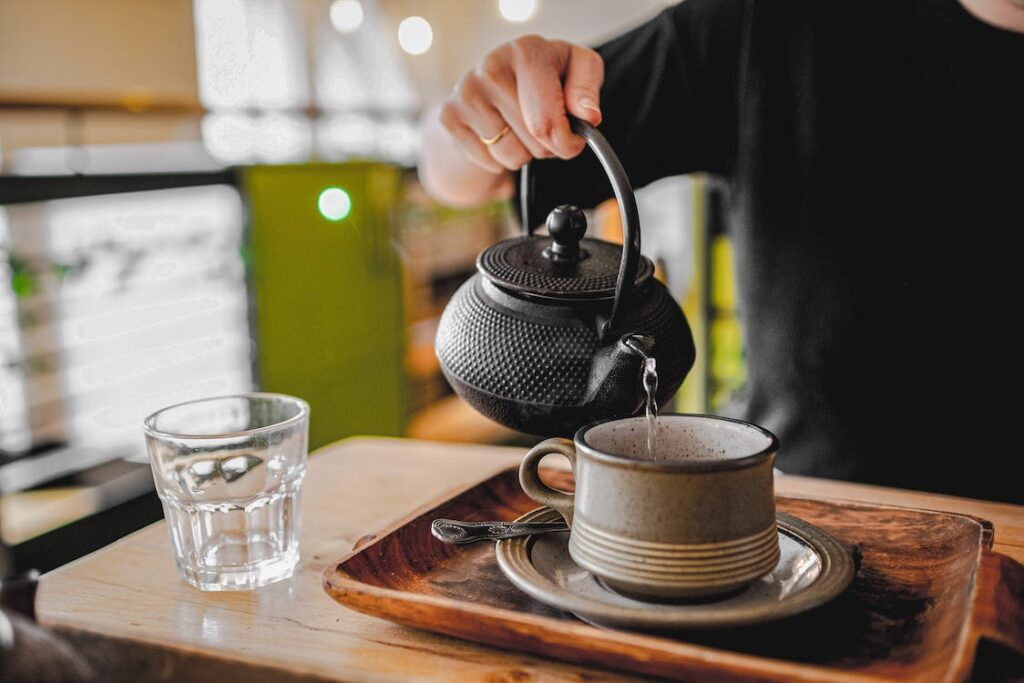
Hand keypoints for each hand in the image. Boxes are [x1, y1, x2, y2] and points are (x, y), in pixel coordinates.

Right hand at [438, 35, 603, 172]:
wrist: (497, 78)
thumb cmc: (545, 75)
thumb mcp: (578, 69)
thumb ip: (587, 89)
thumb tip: (588, 116)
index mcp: (527, 52)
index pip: (547, 122)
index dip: (565, 142)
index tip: (571, 141)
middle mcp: (491, 67)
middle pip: (534, 143)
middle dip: (548, 147)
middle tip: (544, 128)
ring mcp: (465, 92)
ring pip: (511, 157)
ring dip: (525, 154)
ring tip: (521, 129)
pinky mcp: (449, 116)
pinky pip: (489, 162)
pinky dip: (500, 159)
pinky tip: (500, 134)